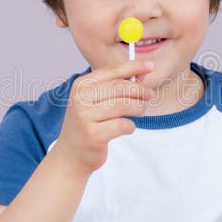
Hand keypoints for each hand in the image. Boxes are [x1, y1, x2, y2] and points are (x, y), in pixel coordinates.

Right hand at [53, 58, 154, 177]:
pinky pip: (123, 125)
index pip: (112, 71)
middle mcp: (80, 98)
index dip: (134, 66)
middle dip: (141, 90)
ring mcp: (85, 116)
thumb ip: (116, 87)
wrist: (71, 155)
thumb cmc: (89, 124)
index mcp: (82, 85)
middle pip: (120, 87)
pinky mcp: (93, 134)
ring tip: (141, 111)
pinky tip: (127, 128)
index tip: (151, 66)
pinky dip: (130, 126)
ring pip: (124, 105)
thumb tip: (142, 75)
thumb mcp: (96, 101)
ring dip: (139, 107)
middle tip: (151, 95)